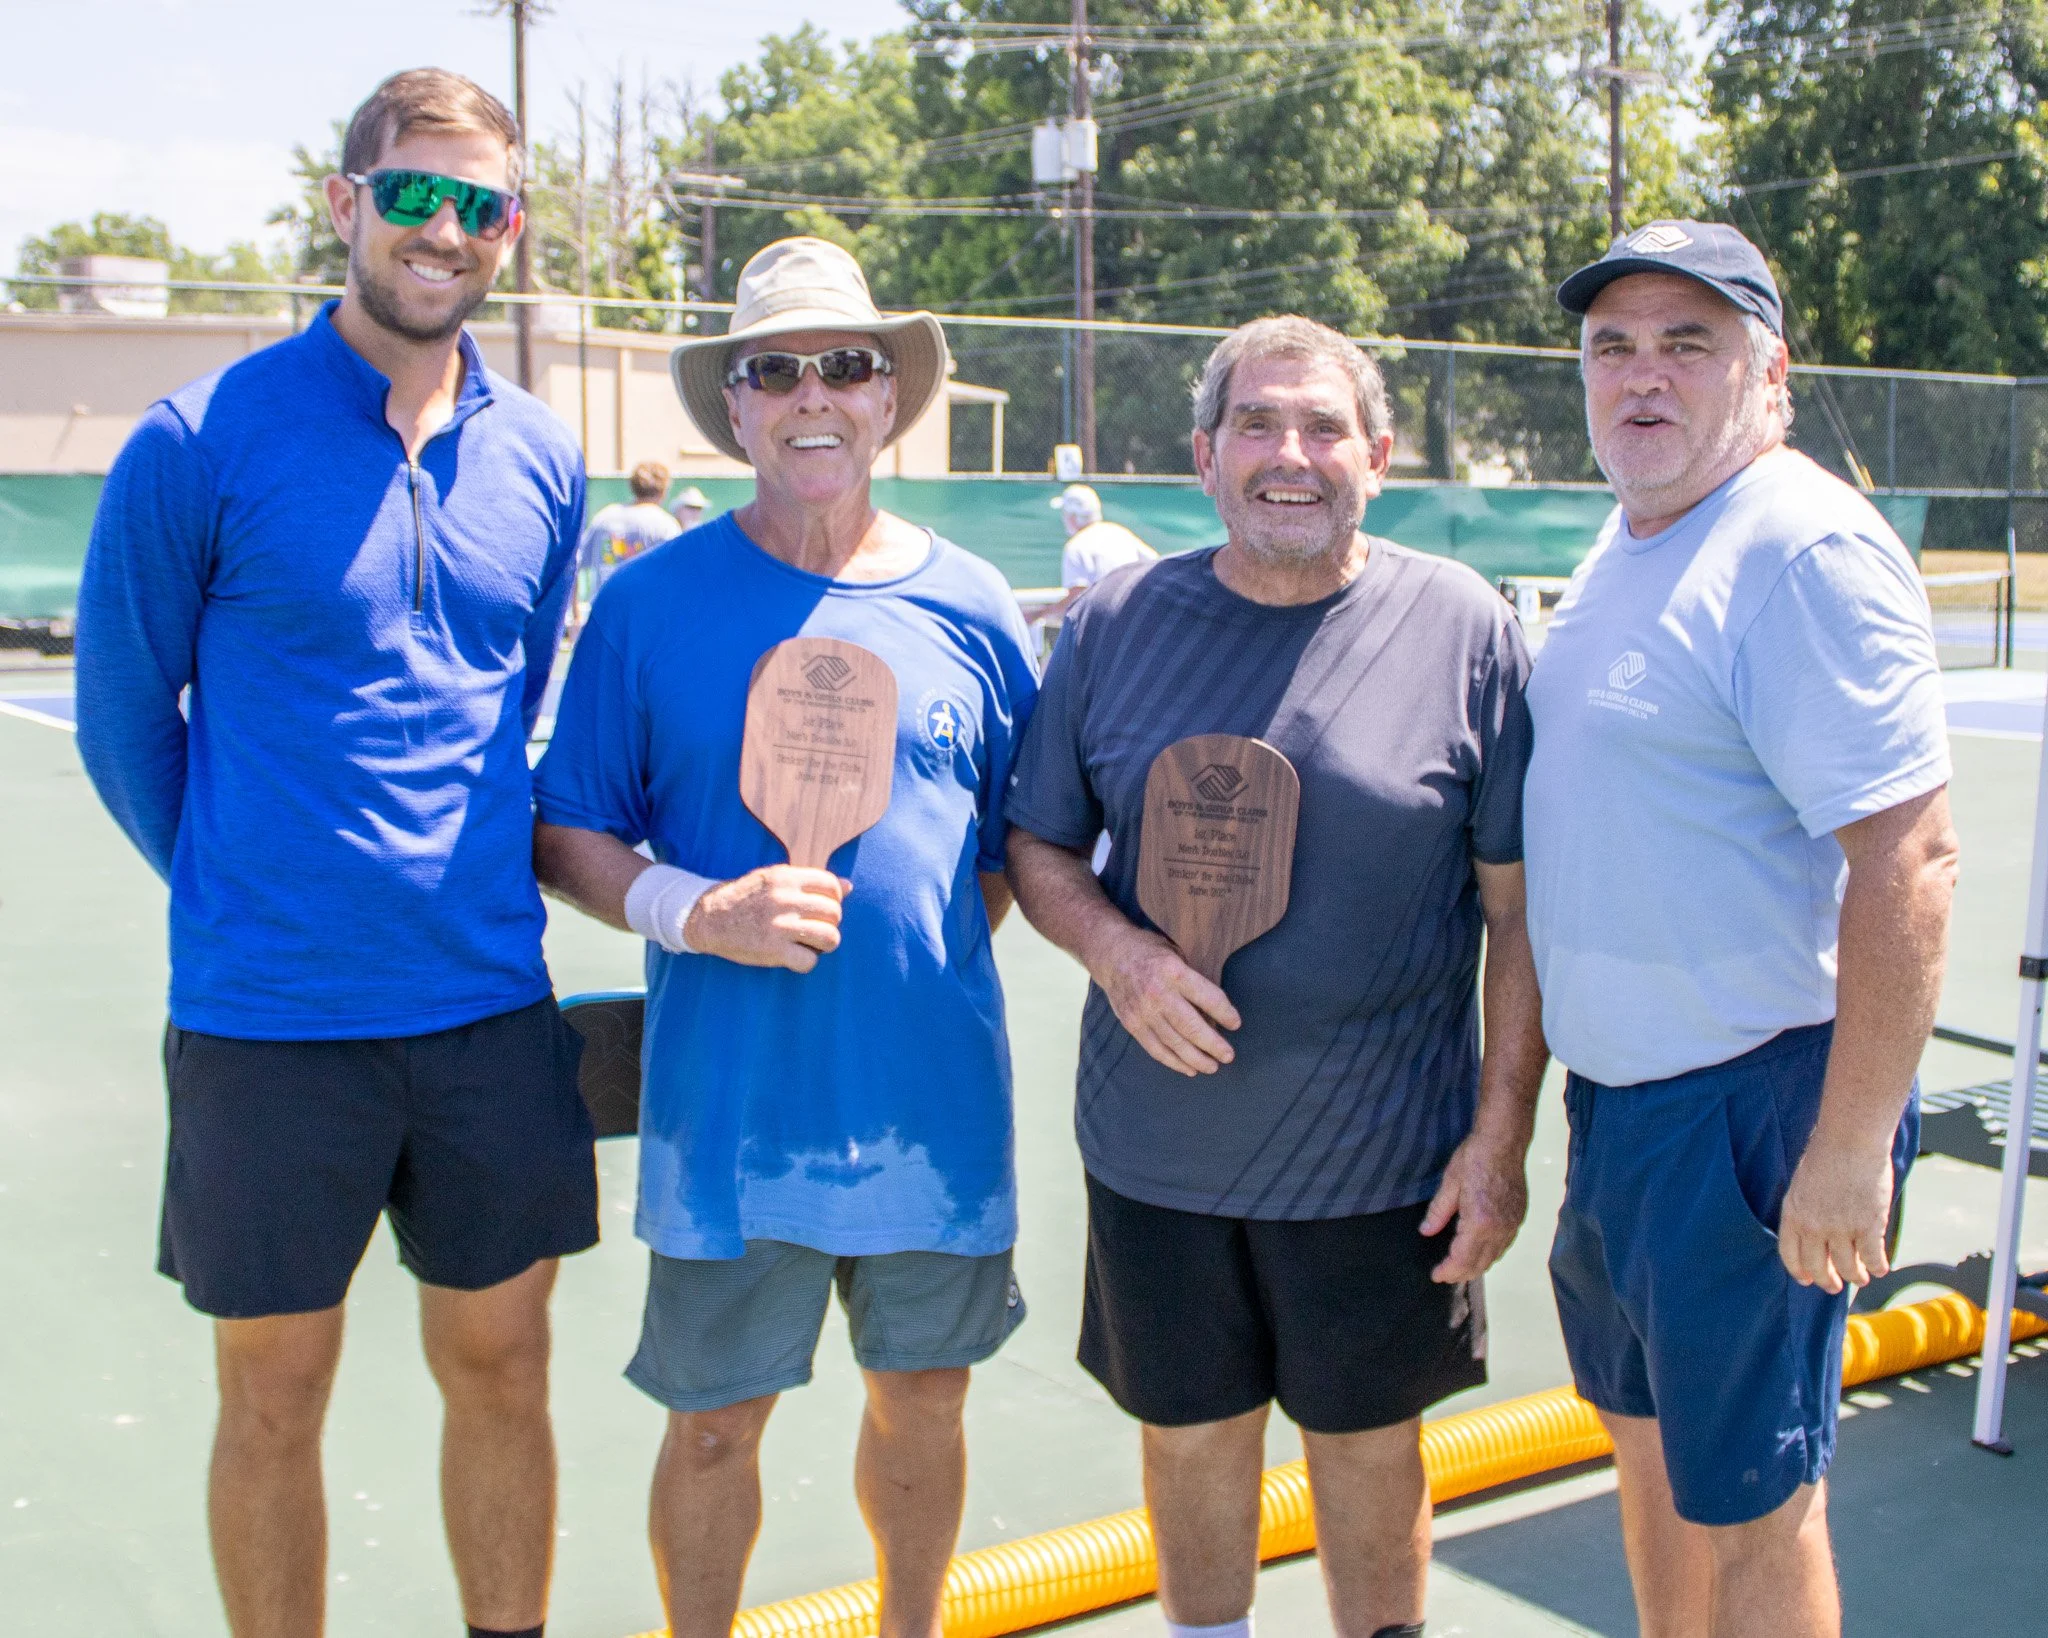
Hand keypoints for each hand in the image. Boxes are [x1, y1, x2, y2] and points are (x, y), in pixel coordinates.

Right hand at [684, 867, 848, 972]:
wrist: (708, 918)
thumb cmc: (747, 898)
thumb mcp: (775, 879)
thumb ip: (810, 882)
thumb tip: (849, 886)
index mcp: (786, 878)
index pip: (832, 886)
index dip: (834, 900)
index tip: (822, 908)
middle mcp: (785, 900)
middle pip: (834, 913)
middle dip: (829, 923)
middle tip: (813, 928)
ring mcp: (780, 926)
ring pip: (830, 938)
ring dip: (824, 944)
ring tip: (810, 943)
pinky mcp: (773, 951)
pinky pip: (809, 961)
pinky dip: (806, 962)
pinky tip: (794, 956)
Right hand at [1086, 922, 1240, 1075]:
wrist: (1111, 955)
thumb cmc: (1150, 953)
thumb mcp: (1176, 956)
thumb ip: (1192, 982)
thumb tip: (1215, 1013)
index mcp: (1174, 972)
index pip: (1207, 998)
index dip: (1225, 1013)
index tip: (1236, 1024)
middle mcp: (1158, 994)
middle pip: (1191, 1026)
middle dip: (1213, 1044)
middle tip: (1228, 1056)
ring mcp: (1143, 1012)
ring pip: (1174, 1043)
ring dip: (1196, 1059)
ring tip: (1212, 1067)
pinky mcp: (1132, 1024)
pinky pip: (1155, 1049)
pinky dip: (1173, 1062)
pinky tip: (1189, 1069)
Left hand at [1421, 1128, 1530, 1282]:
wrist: (1504, 1141)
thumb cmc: (1474, 1157)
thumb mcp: (1450, 1183)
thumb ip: (1438, 1212)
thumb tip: (1426, 1232)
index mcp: (1480, 1222)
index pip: (1462, 1259)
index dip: (1448, 1271)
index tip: (1436, 1275)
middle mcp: (1499, 1228)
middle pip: (1480, 1263)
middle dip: (1461, 1273)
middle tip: (1445, 1275)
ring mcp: (1512, 1224)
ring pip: (1495, 1257)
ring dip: (1477, 1266)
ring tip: (1460, 1268)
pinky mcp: (1518, 1217)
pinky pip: (1504, 1245)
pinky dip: (1491, 1254)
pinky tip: (1480, 1252)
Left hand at [1778, 1131, 1893, 1292]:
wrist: (1850, 1140)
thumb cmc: (1826, 1155)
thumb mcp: (1802, 1185)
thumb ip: (1805, 1210)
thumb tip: (1814, 1233)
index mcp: (1793, 1214)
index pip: (1790, 1254)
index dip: (1799, 1271)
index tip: (1807, 1279)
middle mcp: (1814, 1226)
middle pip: (1818, 1266)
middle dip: (1827, 1281)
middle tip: (1834, 1287)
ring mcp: (1842, 1228)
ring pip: (1848, 1267)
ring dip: (1855, 1276)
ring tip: (1860, 1278)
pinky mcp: (1868, 1226)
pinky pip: (1873, 1258)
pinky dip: (1877, 1267)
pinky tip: (1880, 1269)